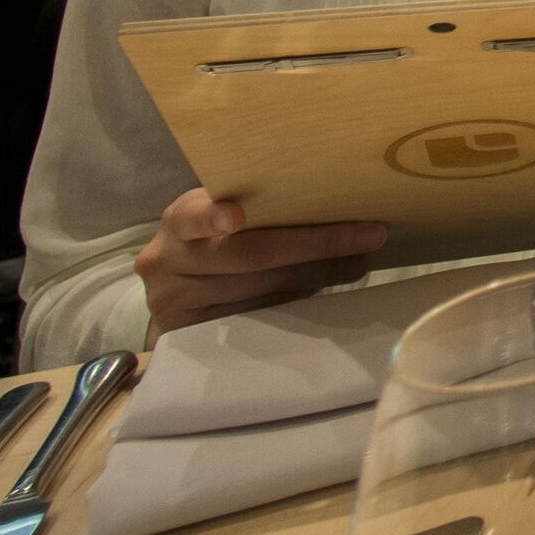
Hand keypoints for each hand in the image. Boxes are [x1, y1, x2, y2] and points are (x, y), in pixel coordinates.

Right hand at [134, 188, 385, 340]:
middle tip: (368, 236)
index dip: (214, 216)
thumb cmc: (208, 240)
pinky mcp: (191, 335)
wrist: (167, 290)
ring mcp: (177, 303)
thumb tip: (332, 199)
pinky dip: (295, 301)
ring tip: (358, 261)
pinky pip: (257, 319)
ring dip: (317, 276)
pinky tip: (324, 289)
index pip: (194, 216)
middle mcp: (170, 260)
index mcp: (179, 220)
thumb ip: (256, 207)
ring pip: (262, 291)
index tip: (237, 217)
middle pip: (249, 257)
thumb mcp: (218, 215)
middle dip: (314, 245)